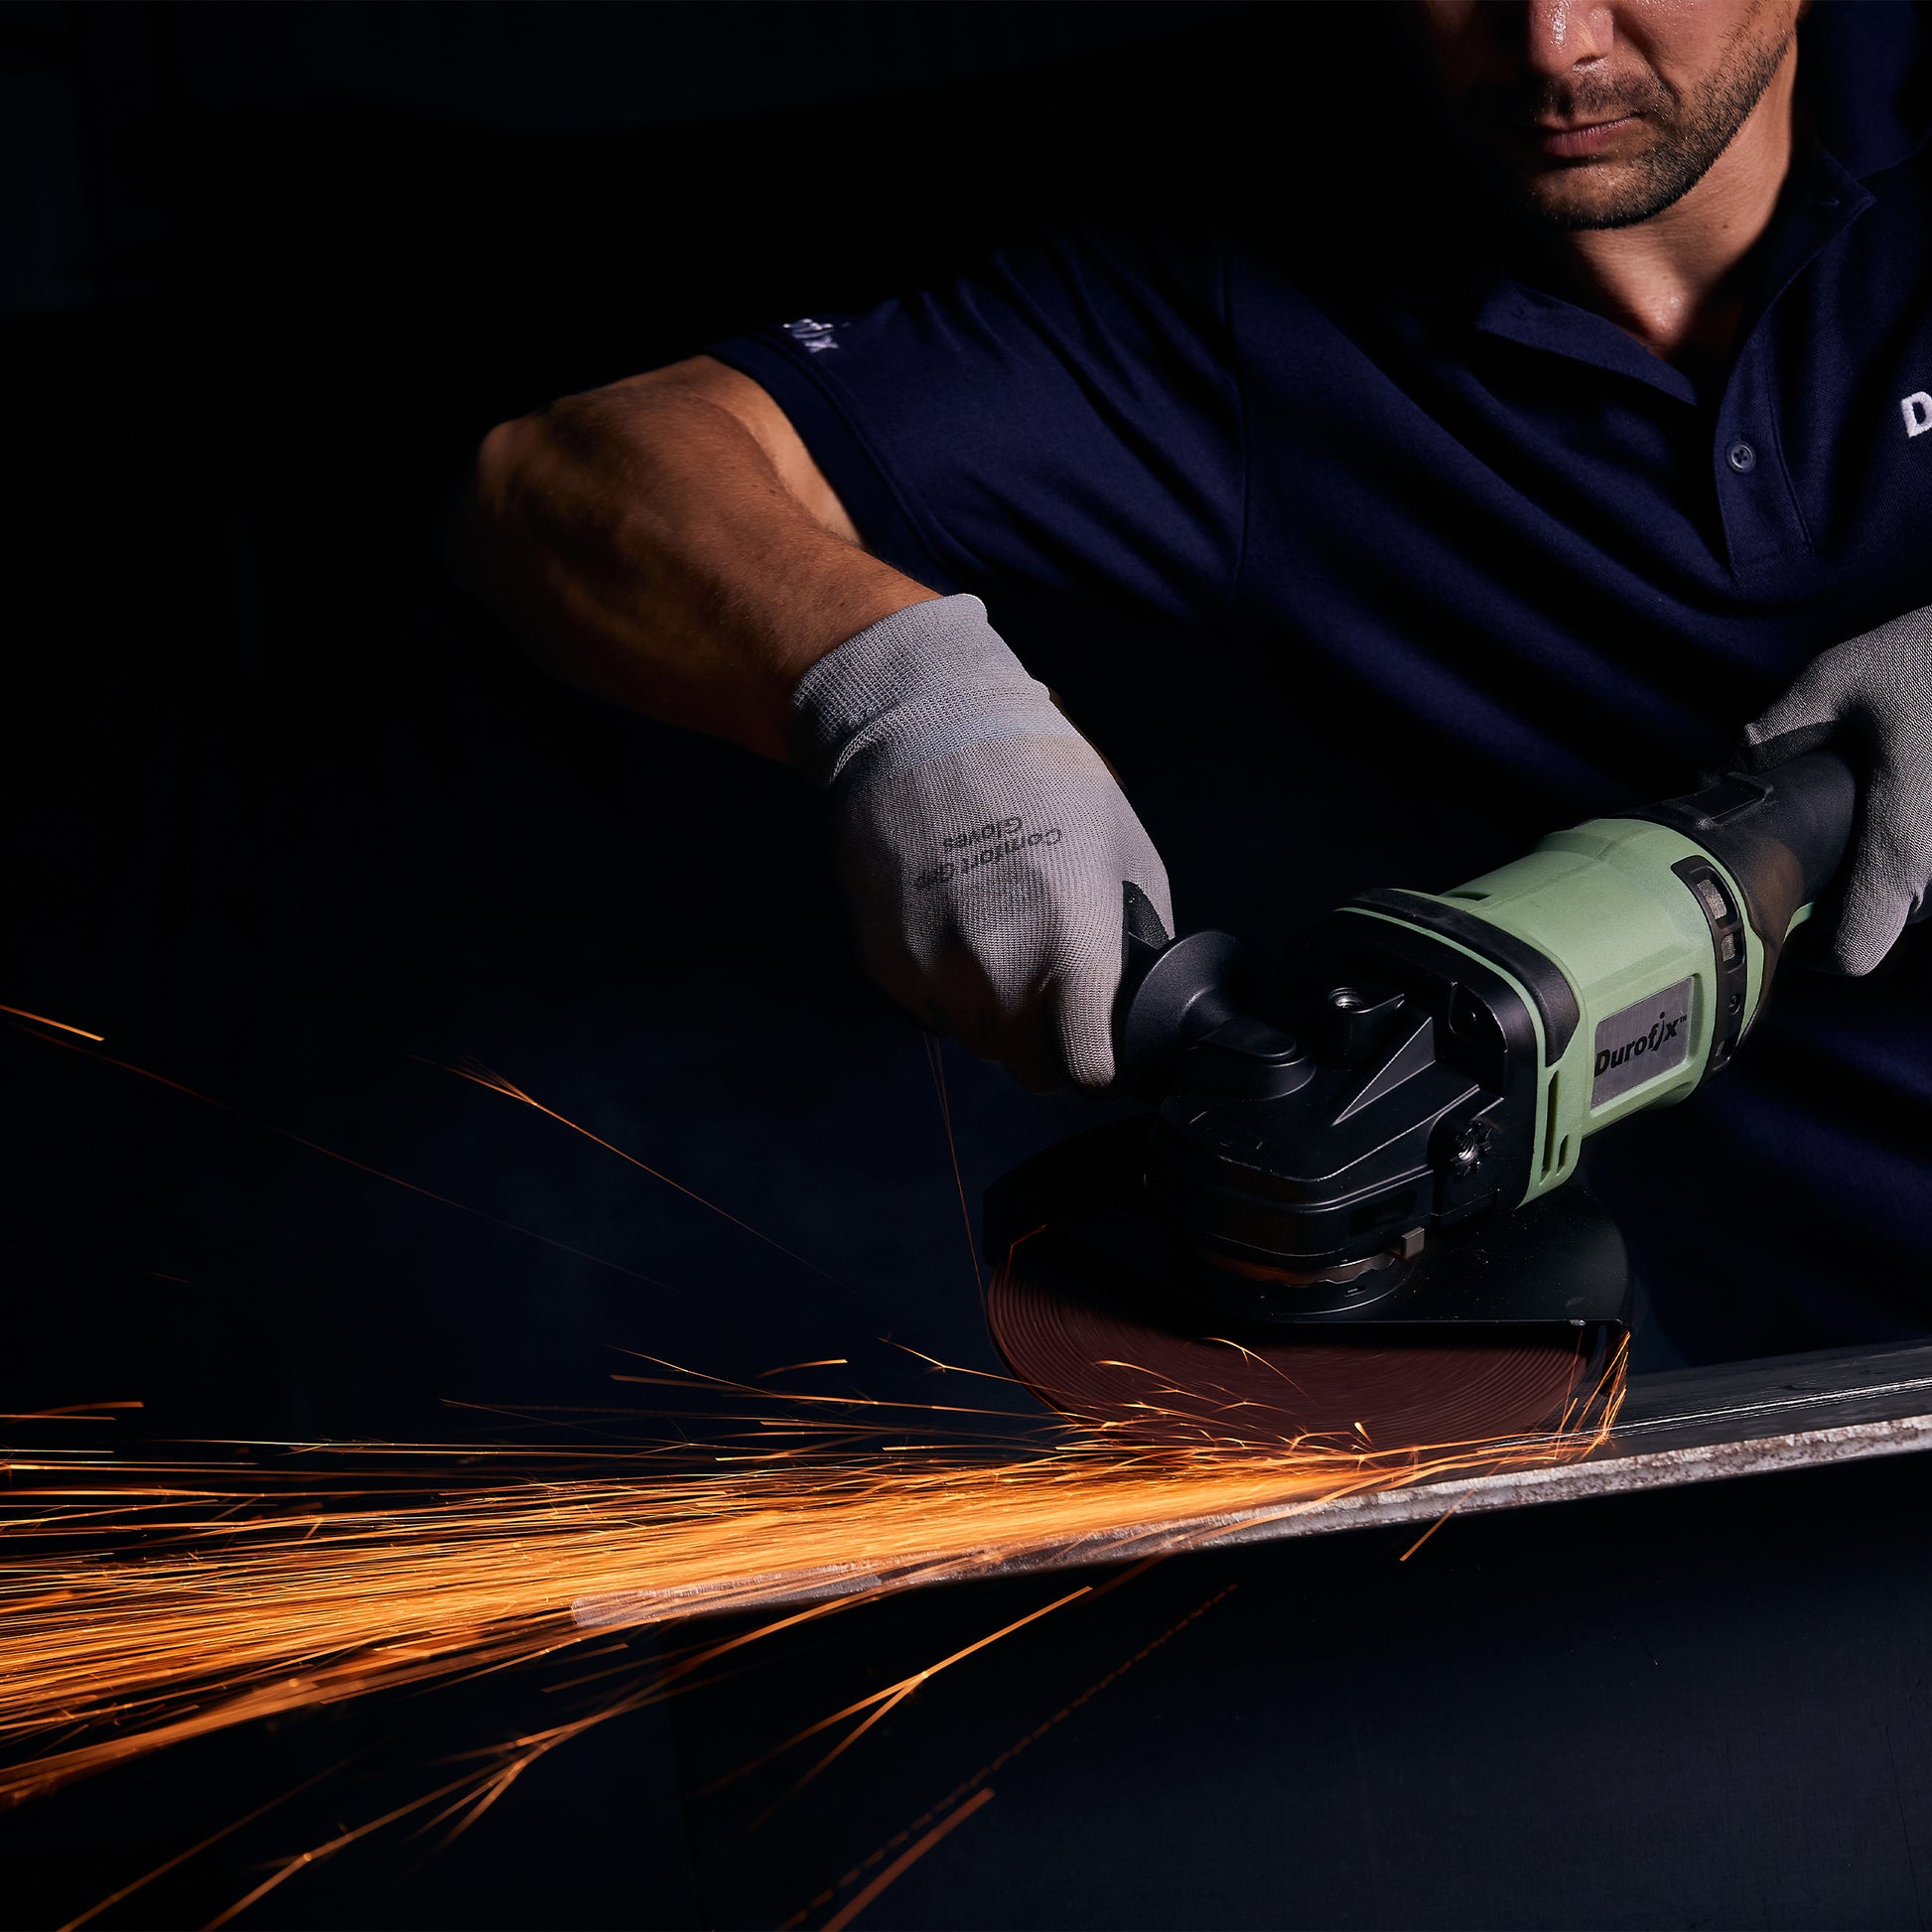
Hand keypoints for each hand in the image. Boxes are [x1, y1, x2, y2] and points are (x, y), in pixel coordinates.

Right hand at [791, 595, 1172, 1089]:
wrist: (926, 730)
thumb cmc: (1038, 779)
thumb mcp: (1121, 847)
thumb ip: (1136, 937)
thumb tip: (1139, 997)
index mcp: (1072, 943)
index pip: (1088, 1068)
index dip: (1101, 1069)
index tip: (1102, 1054)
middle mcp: (998, 969)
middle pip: (1027, 1065)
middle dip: (1045, 1041)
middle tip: (1050, 988)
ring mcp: (934, 968)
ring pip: (975, 1039)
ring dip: (992, 1012)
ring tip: (997, 935)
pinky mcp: (886, 960)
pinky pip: (928, 1007)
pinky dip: (945, 985)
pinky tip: (954, 919)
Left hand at [1740, 606, 1931, 972]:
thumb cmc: (1930, 657)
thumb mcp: (1836, 681)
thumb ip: (1774, 737)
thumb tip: (1716, 779)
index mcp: (1902, 844)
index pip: (1856, 950)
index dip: (1817, 951)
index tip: (1793, 920)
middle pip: (1884, 923)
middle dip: (1843, 897)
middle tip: (1812, 846)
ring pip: (1918, 898)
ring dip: (1880, 871)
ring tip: (1858, 813)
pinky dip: (1912, 847)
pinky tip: (1897, 797)